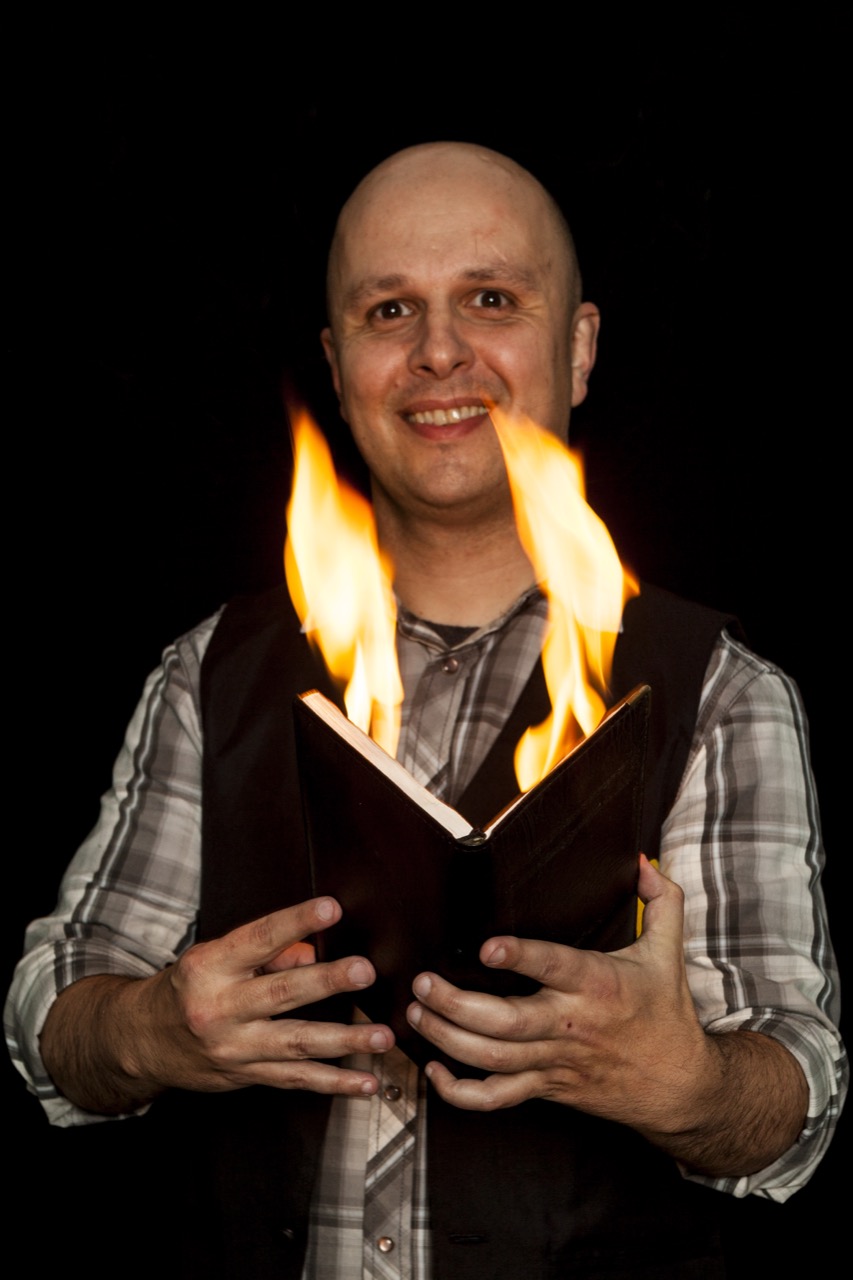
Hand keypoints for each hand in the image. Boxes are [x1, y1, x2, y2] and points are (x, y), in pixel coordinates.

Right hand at [42, 896, 394, 1112]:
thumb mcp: (213, 958)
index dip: (295, 922)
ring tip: (382, 1035)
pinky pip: (296, 1081)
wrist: (141, 1041)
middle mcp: (220, 1008)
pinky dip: (335, 1084)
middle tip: (364, 972)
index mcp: (210, 967)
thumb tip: (309, 950)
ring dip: (345, 1041)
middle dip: (326, 982)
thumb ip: (263, 953)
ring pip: (296, 1045)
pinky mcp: (246, 1075)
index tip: (331, 908)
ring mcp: (234, 1048)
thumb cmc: (185, 988)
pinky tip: (366, 1082)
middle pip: (280, 994)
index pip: (258, 939)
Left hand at [406, 857, 715, 1135]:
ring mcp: (554, 1060)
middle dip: (456, 1005)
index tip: (487, 948)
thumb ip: (660, 902)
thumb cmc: (668, 1015)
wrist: (680, 1087)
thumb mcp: (669, 952)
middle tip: (423, 982)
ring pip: (492, 1059)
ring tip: (417, 1013)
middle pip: (506, 1023)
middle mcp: (570, 1024)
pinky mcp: (547, 1088)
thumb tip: (644, 861)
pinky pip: (496, 1098)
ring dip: (447, 1038)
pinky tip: (435, 1070)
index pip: (554, 968)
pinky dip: (460, 1091)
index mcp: (597, 985)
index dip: (519, 957)